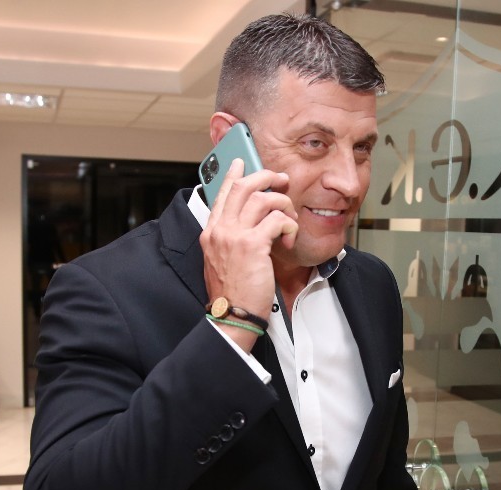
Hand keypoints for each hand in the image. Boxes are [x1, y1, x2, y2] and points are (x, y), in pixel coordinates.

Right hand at [199, 158, 295, 345]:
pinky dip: (289, 226)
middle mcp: (219, 230)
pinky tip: (290, 239)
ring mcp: (234, 236)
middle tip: (281, 180)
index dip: (234, 175)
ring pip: (263, 199)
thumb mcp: (224, 261)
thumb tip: (251, 223)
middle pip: (243, 187)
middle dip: (266, 177)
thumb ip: (231, 239)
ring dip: (283, 205)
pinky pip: (277, 220)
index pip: (222, 194)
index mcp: (211, 233)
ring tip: (290, 220)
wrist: (233, 315)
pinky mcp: (253, 245)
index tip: (242, 163)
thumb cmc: (233, 293)